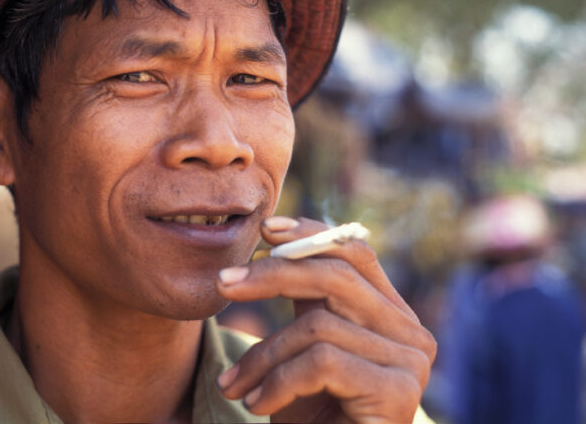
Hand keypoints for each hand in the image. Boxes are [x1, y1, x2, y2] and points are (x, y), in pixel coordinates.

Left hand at [215, 217, 435, 423]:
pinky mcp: (399, 392)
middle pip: (336, 276)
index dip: (310, 234)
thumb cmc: (310, 414)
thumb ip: (305, 300)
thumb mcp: (302, 347)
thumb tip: (274, 240)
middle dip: (271, 275)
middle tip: (223, 283)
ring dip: (263, 356)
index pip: (354, 252)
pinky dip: (278, 382)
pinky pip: (321, 361)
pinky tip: (258, 406)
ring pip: (318, 325)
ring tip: (235, 387)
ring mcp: (410, 363)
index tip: (265, 229)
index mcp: (391, 315)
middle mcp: (411, 333)